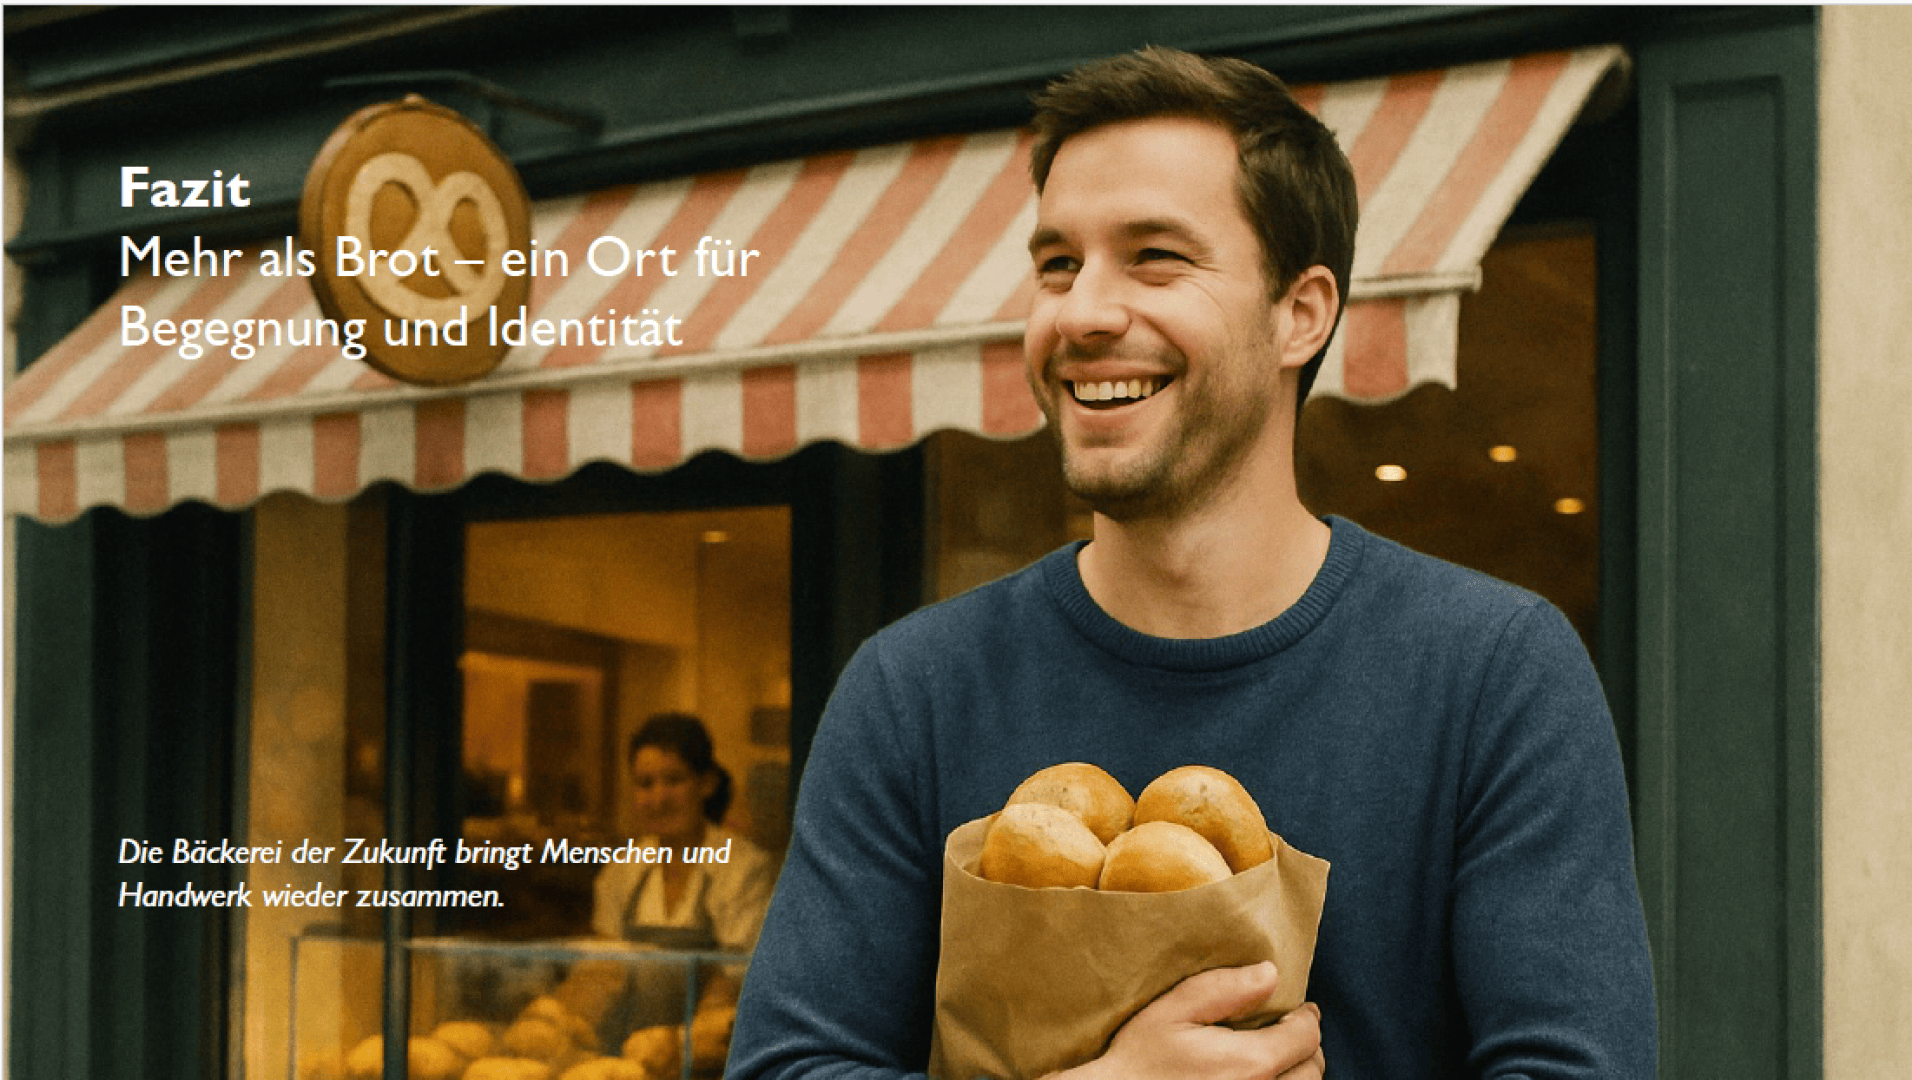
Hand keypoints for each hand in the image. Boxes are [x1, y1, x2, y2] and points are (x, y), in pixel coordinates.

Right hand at [1045, 962, 1324, 1079]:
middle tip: (1290, 1030)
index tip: (1301, 1008)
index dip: (1307, 1017)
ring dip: (1297, 1071)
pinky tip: (1260, 1076)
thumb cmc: (1140, 1059)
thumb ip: (1221, 989)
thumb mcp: (1171, 1012)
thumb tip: (1270, 973)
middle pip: (1312, 1069)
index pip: (1305, 1037)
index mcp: (1250, 1063)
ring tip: (1278, 1055)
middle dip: (1306, 1045)